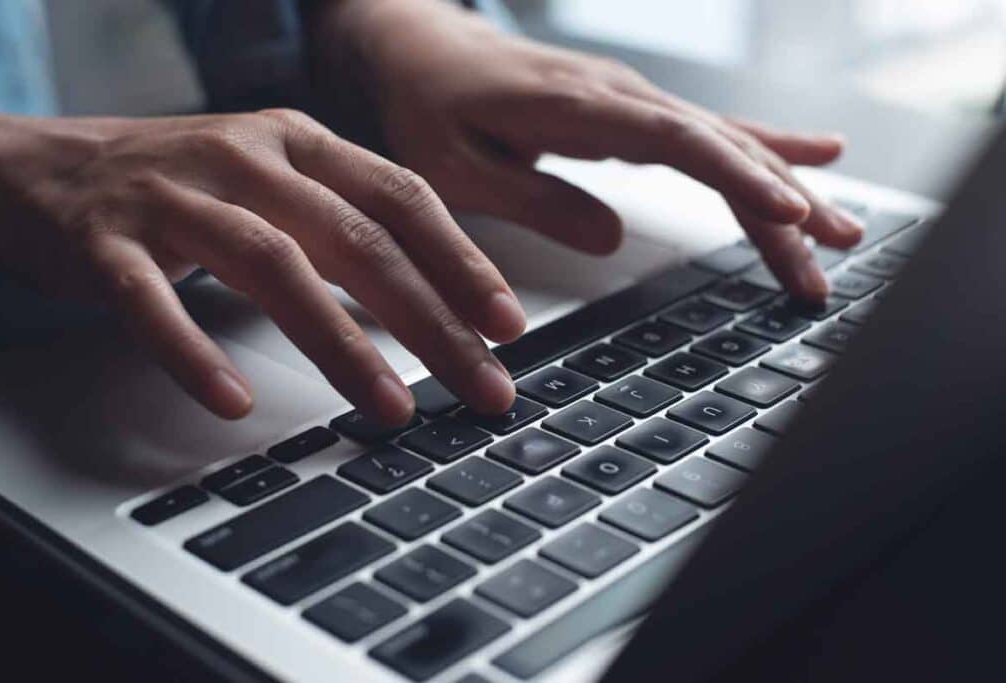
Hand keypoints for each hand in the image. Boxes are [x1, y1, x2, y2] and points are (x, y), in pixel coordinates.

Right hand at [0, 112, 524, 421]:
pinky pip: (154, 301)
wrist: (43, 164)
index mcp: (298, 142)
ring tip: (391, 407)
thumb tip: (436, 298)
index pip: (402, 197)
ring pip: (273, 266)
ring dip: (340, 343)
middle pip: (358, 239)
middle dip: (431, 321)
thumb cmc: (181, 184)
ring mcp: (174, 195)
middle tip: (484, 386)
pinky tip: (231, 400)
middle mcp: (246, 156)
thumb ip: (345, 222)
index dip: (461, 261)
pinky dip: (195, 352)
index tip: (507, 324)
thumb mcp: (274, 179)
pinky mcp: (106, 241)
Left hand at [313, 0, 863, 300]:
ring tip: (840, 230)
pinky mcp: (627, 111)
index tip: (789, 216)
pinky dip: (760, 148)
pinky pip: (706, 133)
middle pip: (718, 147)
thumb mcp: (453, 167)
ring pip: (723, 143)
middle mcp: (616, 95)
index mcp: (575, 108)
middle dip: (781, 200)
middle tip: (834, 253)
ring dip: (784, 185)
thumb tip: (612, 235)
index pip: (676, 142)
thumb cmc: (423, 107)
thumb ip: (531, 200)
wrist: (413, 50)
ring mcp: (628, 100)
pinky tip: (810, 158)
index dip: (738, 177)